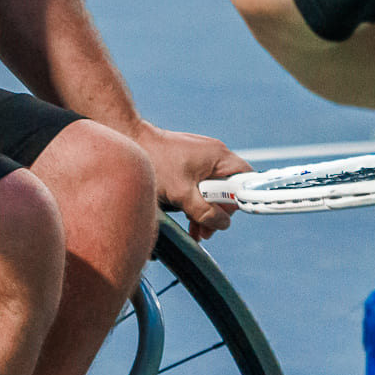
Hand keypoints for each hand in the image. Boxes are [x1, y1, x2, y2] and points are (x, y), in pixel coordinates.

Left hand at [134, 122, 250, 240]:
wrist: (129, 142)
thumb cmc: (155, 162)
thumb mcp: (182, 193)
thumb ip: (204, 211)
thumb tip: (222, 224)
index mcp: (218, 156)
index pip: (245, 177)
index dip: (240, 198)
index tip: (227, 216)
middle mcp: (213, 155)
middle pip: (228, 188)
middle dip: (218, 212)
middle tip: (206, 230)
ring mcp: (200, 160)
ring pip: (212, 190)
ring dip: (206, 211)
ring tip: (196, 232)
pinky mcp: (188, 165)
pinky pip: (200, 187)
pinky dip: (196, 203)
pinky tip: (188, 222)